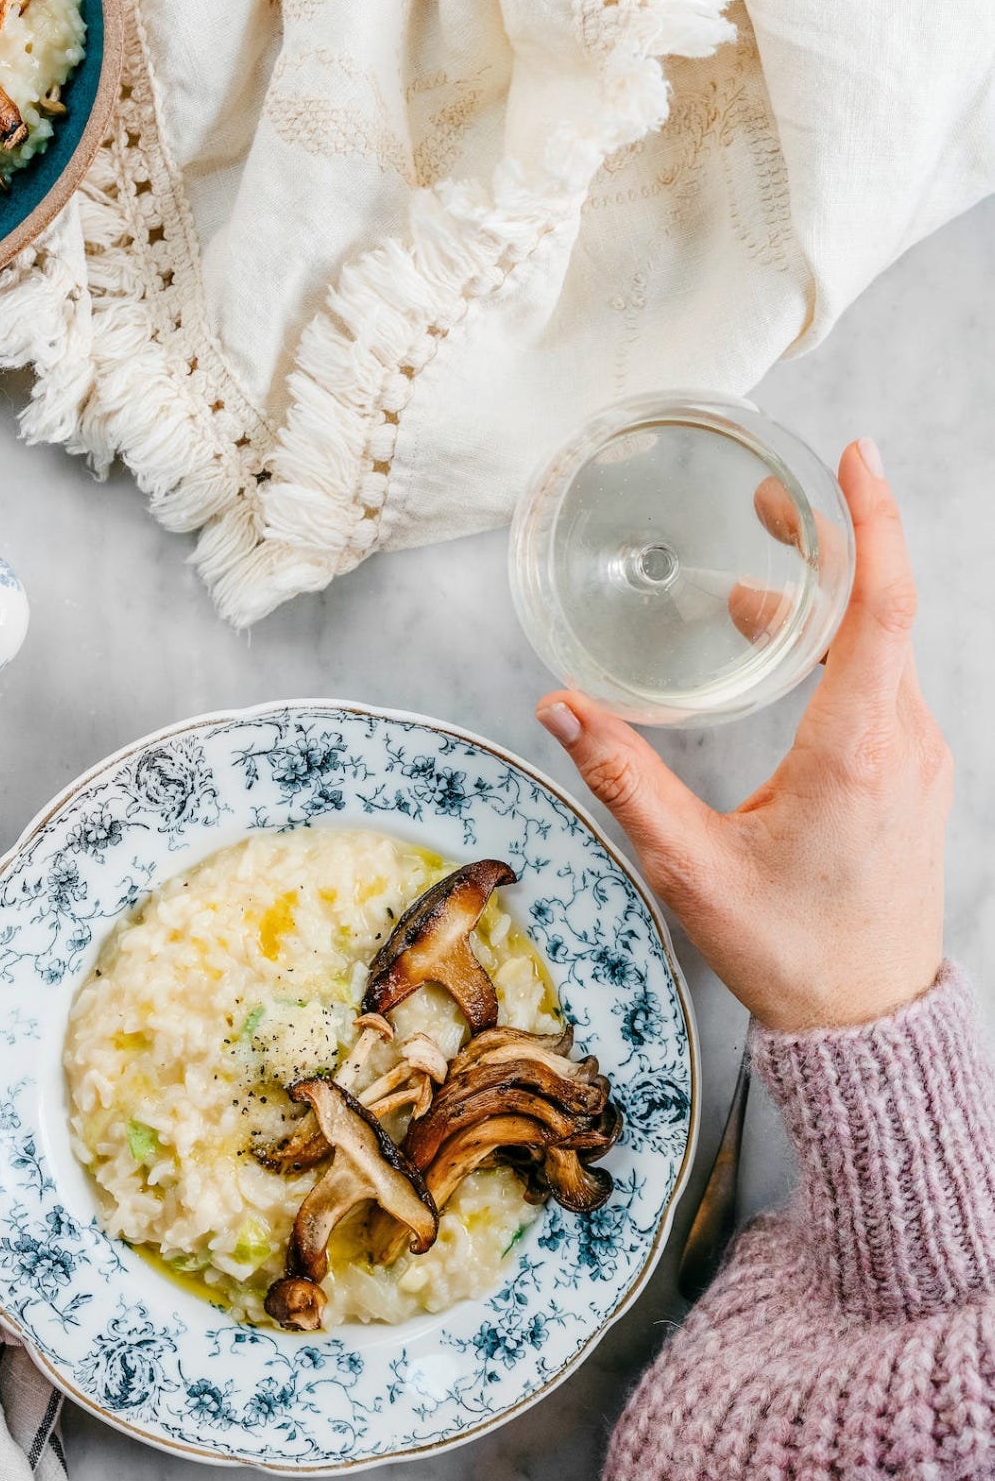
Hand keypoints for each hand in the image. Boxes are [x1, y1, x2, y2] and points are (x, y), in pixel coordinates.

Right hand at [537, 439, 950, 1031]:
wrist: (868, 1021)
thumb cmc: (789, 950)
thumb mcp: (691, 865)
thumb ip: (625, 777)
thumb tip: (561, 706)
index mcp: (857, 748)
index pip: (882, 603)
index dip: (870, 521)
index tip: (853, 458)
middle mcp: (904, 741)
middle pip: (881, 609)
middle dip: (829, 546)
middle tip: (770, 503)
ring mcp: (918, 759)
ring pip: (883, 650)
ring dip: (824, 609)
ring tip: (754, 592)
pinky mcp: (913, 779)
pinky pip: (887, 688)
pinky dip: (841, 654)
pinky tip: (789, 663)